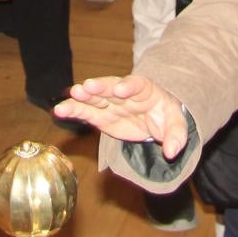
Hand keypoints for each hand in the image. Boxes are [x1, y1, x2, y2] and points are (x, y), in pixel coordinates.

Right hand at [54, 75, 188, 155]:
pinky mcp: (101, 116)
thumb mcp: (177, 125)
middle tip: (86, 87)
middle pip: (111, 88)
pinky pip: (86, 112)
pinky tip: (60, 110)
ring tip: (68, 100)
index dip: (129, 86)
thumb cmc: (167, 117)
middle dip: (99, 88)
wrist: (156, 120)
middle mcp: (124, 93)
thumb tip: (172, 151)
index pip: (137, 85)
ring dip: (81, 98)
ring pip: (94, 98)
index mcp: (145, 90)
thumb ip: (177, 136)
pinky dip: (74, 111)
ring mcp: (111, 103)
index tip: (121, 90)